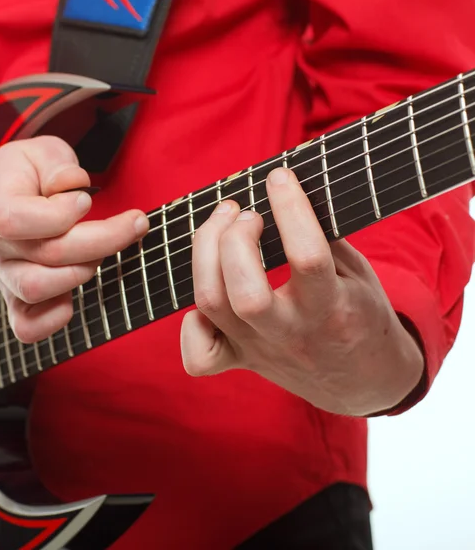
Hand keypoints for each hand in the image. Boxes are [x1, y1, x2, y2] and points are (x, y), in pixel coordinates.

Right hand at [0, 136, 148, 342]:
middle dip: (103, 240)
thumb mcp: (40, 151)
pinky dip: (55, 319)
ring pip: (36, 290)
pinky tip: (75, 294)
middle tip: (134, 223)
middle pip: (46, 255)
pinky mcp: (14, 299)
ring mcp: (3, 276)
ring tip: (101, 252)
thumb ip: (58, 164)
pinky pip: (27, 327)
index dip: (60, 213)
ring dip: (82, 272)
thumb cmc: (23, 175)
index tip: (87, 199)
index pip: (17, 219)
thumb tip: (75, 185)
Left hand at [181, 167, 423, 415]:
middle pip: (244, 292)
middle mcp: (291, 334)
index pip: (307, 257)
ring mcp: (260, 350)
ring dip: (205, 255)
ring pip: (212, 306)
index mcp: (333, 308)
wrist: (364, 381)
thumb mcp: (358, 274)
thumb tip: (283, 196)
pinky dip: (193, 322)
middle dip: (234, 239)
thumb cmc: (361, 316)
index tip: (279, 177)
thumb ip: (324, 238)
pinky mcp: (241, 361)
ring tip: (222, 224)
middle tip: (245, 212)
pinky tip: (210, 288)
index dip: (290, 208)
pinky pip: (200, 355)